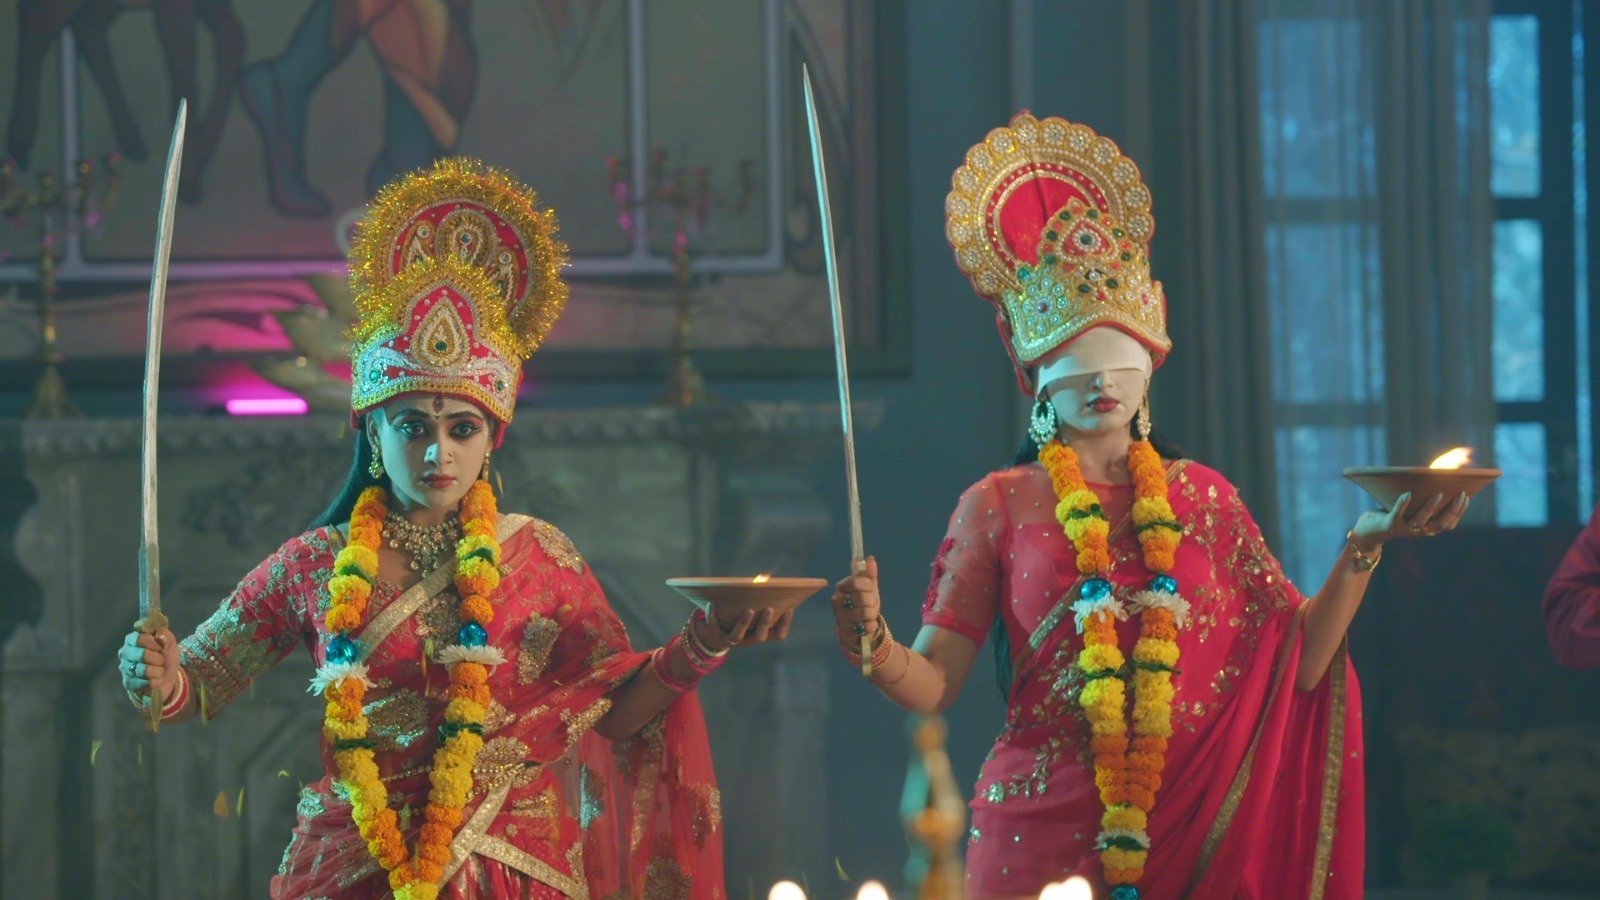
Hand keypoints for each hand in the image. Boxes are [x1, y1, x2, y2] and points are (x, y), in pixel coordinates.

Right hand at [118, 627, 180, 708]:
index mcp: (133, 639)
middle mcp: (125, 653)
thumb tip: (160, 636)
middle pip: (142, 655)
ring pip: (143, 670)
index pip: (138, 638)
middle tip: (162, 660)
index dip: (152, 643)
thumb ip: (164, 634)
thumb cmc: (165, 656)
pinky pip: (143, 683)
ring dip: (158, 671)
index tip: (160, 646)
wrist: (167, 677)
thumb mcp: (169, 642)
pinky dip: (155, 682)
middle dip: (158, 659)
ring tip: (160, 670)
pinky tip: (157, 679)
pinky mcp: (128, 683)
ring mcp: (125, 668)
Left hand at [694, 607, 793, 651]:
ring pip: (737, 636)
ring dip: (744, 623)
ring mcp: (729, 640)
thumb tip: (764, 579)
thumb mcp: (747, 611)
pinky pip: (713, 626)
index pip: (777, 635)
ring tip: (749, 610)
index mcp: (758, 634)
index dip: (785, 625)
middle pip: (759, 637)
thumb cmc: (734, 617)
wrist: (708, 635)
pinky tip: (712, 604)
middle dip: (765, 623)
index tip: (789, 609)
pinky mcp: (713, 635)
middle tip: (769, 608)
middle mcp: (746, 640)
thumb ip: (757, 599)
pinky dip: (712, 615)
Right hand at [831, 556, 881, 646]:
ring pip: (865, 613)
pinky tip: (866, 625)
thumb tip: (871, 559)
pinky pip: (866, 627)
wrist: (861, 627)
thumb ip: (870, 574)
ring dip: (872, 614)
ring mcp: (839, 617)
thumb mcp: (869, 588)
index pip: (855, 581)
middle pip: (862, 598)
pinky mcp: (845, 632)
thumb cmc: (864, 604)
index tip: (870, 588)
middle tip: (870, 604)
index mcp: (841, 587)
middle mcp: (836, 601)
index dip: (868, 585)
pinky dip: (871, 626)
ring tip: (868, 615)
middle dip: (872, 602)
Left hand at [1351, 491, 1469, 552]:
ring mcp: (1404, 529)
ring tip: (1439, 493)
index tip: (1466, 497)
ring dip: (1431, 507)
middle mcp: (1418, 531)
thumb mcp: (1413, 507)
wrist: (1369, 530)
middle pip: (1440, 524)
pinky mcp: (1390, 525)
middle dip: (1453, 510)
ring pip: (1421, 520)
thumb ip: (1425, 498)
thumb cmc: (1394, 513)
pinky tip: (1408, 493)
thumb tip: (1439, 479)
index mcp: (1427, 528)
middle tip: (1461, 494)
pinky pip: (1398, 514)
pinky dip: (1403, 504)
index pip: (1449, 524)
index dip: (1459, 512)